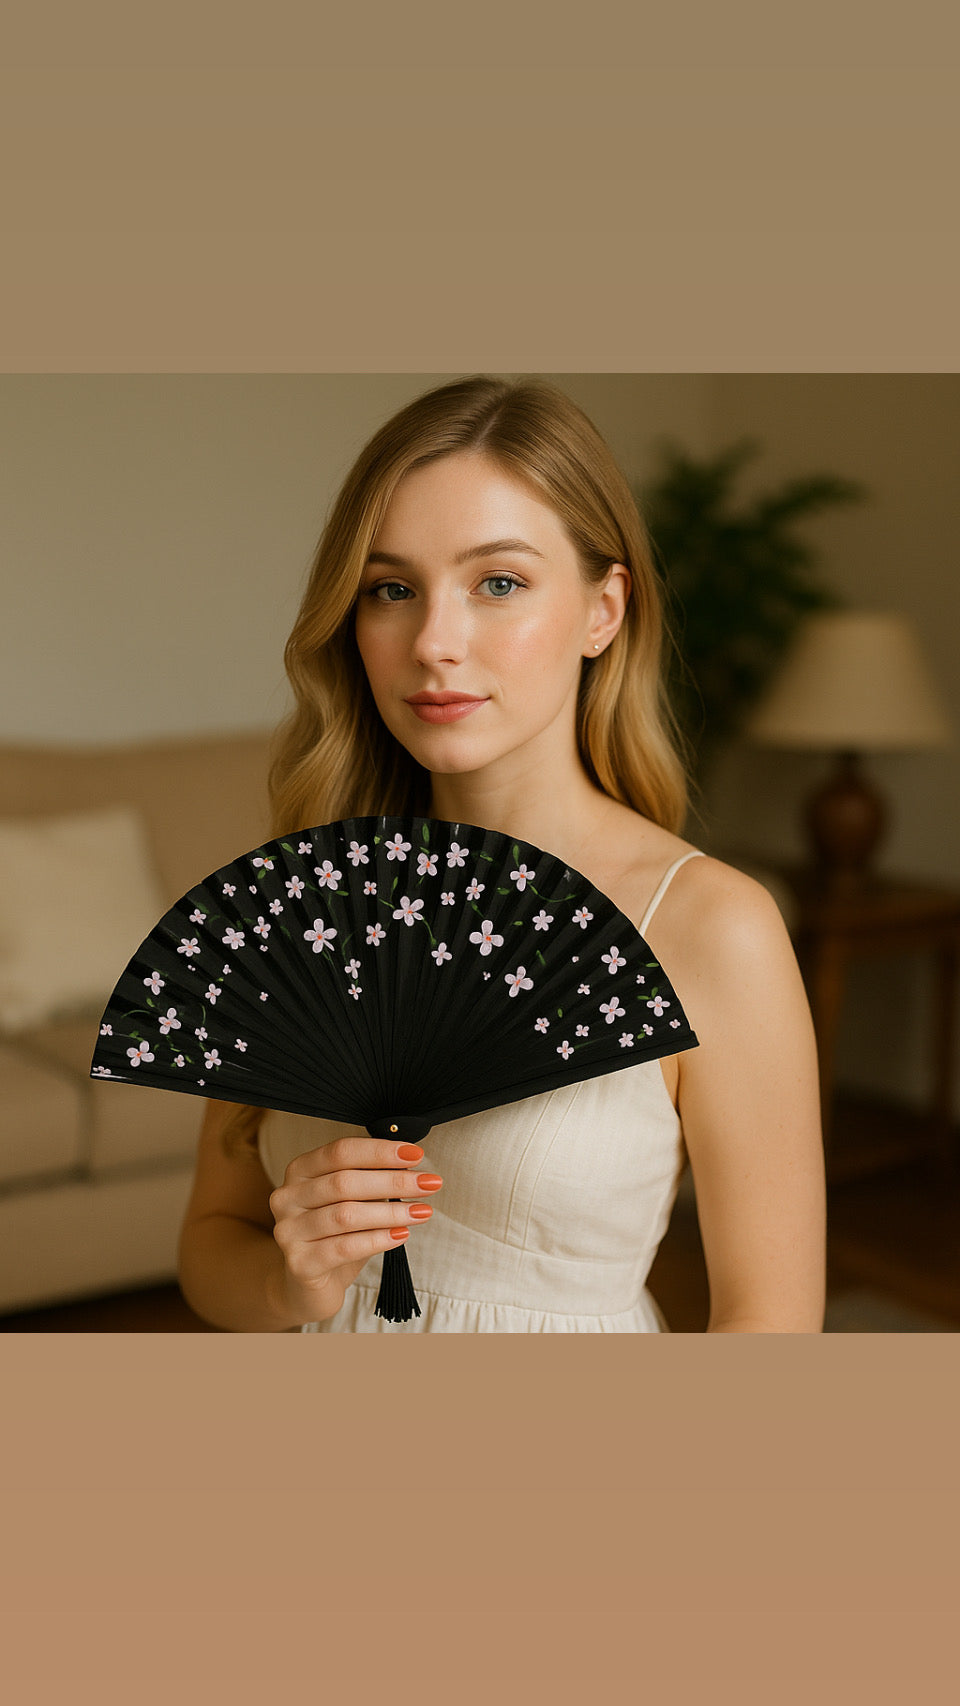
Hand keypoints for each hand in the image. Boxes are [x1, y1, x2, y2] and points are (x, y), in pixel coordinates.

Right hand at [267, 1133, 442, 1323]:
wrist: (309, 1285)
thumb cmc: (336, 1235)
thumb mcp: (352, 1200)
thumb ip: (370, 1179)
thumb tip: (410, 1164)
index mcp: (300, 1171)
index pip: (340, 1152)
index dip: (380, 1152)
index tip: (415, 1155)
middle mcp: (287, 1197)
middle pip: (344, 1182)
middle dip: (393, 1181)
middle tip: (428, 1184)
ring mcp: (288, 1231)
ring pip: (346, 1215)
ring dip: (391, 1212)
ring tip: (422, 1212)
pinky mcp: (300, 1263)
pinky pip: (344, 1248)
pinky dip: (377, 1240)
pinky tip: (401, 1235)